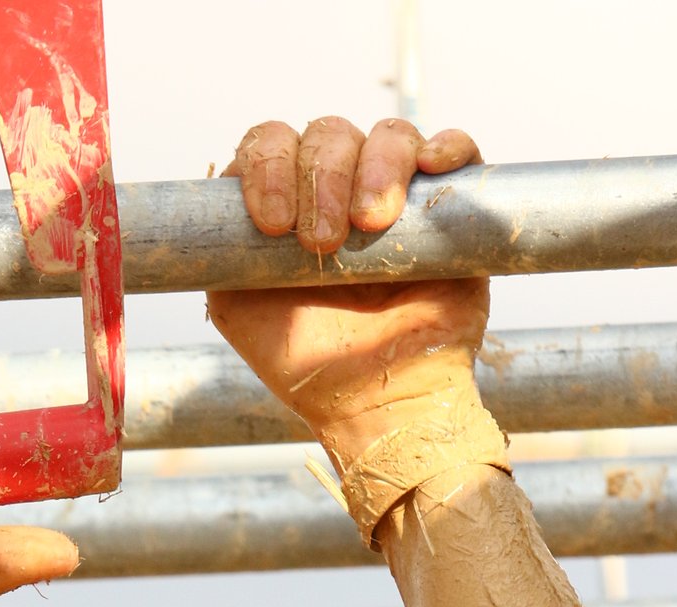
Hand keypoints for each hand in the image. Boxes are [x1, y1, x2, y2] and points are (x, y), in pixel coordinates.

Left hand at [207, 117, 489, 467]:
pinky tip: (430, 166)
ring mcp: (396, 194)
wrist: (376, 402)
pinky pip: (456, 150)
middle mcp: (340, 189)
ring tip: (371, 224)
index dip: (269, 165)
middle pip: (327, 134)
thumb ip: (220, 248)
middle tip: (322, 243)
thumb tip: (224, 194)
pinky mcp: (448, 208)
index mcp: (288, 203)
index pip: (272, 144)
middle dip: (320, 180)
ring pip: (388, 134)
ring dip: (376, 166)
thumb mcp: (237, 306)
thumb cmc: (307, 361)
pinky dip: (447, 147)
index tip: (272, 223)